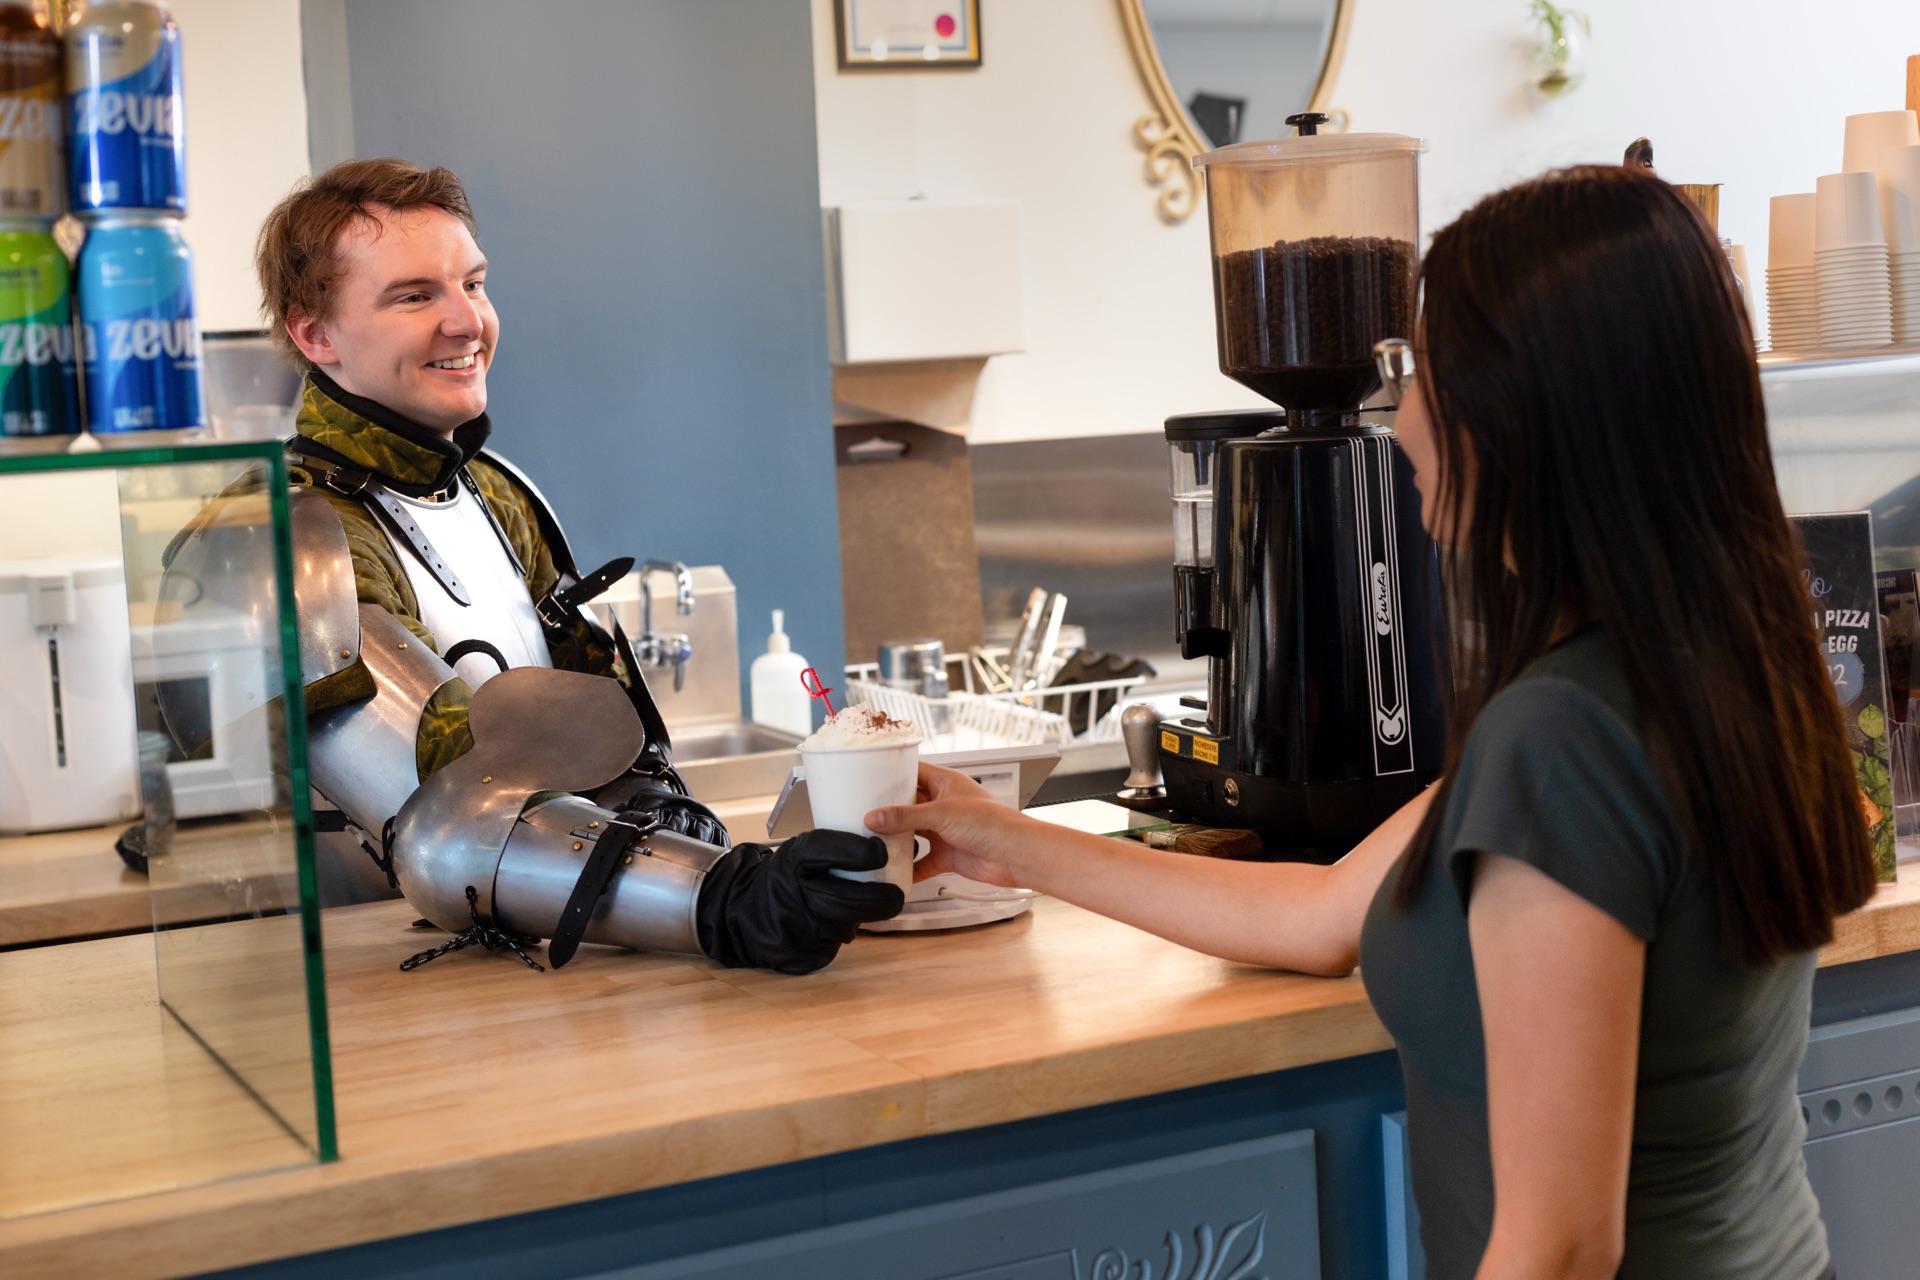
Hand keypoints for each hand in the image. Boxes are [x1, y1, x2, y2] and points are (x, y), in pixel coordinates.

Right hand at [694, 829, 904, 973]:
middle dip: (877, 898)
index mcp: (792, 861)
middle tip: (897, 894)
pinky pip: (834, 943)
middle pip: (844, 900)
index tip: (881, 851)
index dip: (856, 852)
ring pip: (844, 924)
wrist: (747, 912)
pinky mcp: (803, 952)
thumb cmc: (783, 878)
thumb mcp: (800, 852)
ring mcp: (796, 926)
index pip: (825, 851)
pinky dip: (844, 930)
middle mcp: (793, 893)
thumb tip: (887, 842)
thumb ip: (834, 849)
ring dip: (865, 916)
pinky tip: (847, 920)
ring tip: (881, 905)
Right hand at [865, 763, 1035, 888]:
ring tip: (871, 842)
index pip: (913, 772)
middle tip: (861, 813)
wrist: (1016, 855)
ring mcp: (945, 831)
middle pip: (908, 805)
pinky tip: (894, 872)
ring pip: (913, 833)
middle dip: (888, 811)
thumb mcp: (942, 813)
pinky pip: (922, 862)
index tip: (866, 778)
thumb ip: (906, 816)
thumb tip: (874, 817)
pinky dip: (909, 869)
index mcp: (945, 783)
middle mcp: (944, 805)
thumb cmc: (993, 823)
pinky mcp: (947, 855)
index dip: (891, 774)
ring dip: (896, 839)